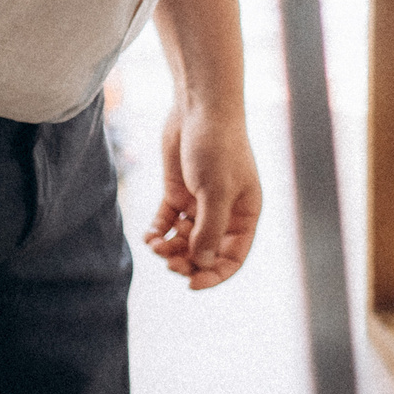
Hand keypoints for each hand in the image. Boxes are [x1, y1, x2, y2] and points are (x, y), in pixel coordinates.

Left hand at [143, 95, 261, 288]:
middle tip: (168, 262)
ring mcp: (201, 203)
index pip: (233, 256)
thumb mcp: (216, 192)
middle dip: (186, 261)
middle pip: (206, 252)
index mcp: (245, 214)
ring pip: (184, 241)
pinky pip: (168, 223)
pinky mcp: (179, 193)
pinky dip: (158, 233)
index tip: (191, 283)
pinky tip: (149, 235)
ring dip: (169, 249)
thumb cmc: (218, 147)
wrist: (199, 110)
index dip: (214, 274)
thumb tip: (202, 263)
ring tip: (155, 244)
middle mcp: (224, 212)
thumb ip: (209, 230)